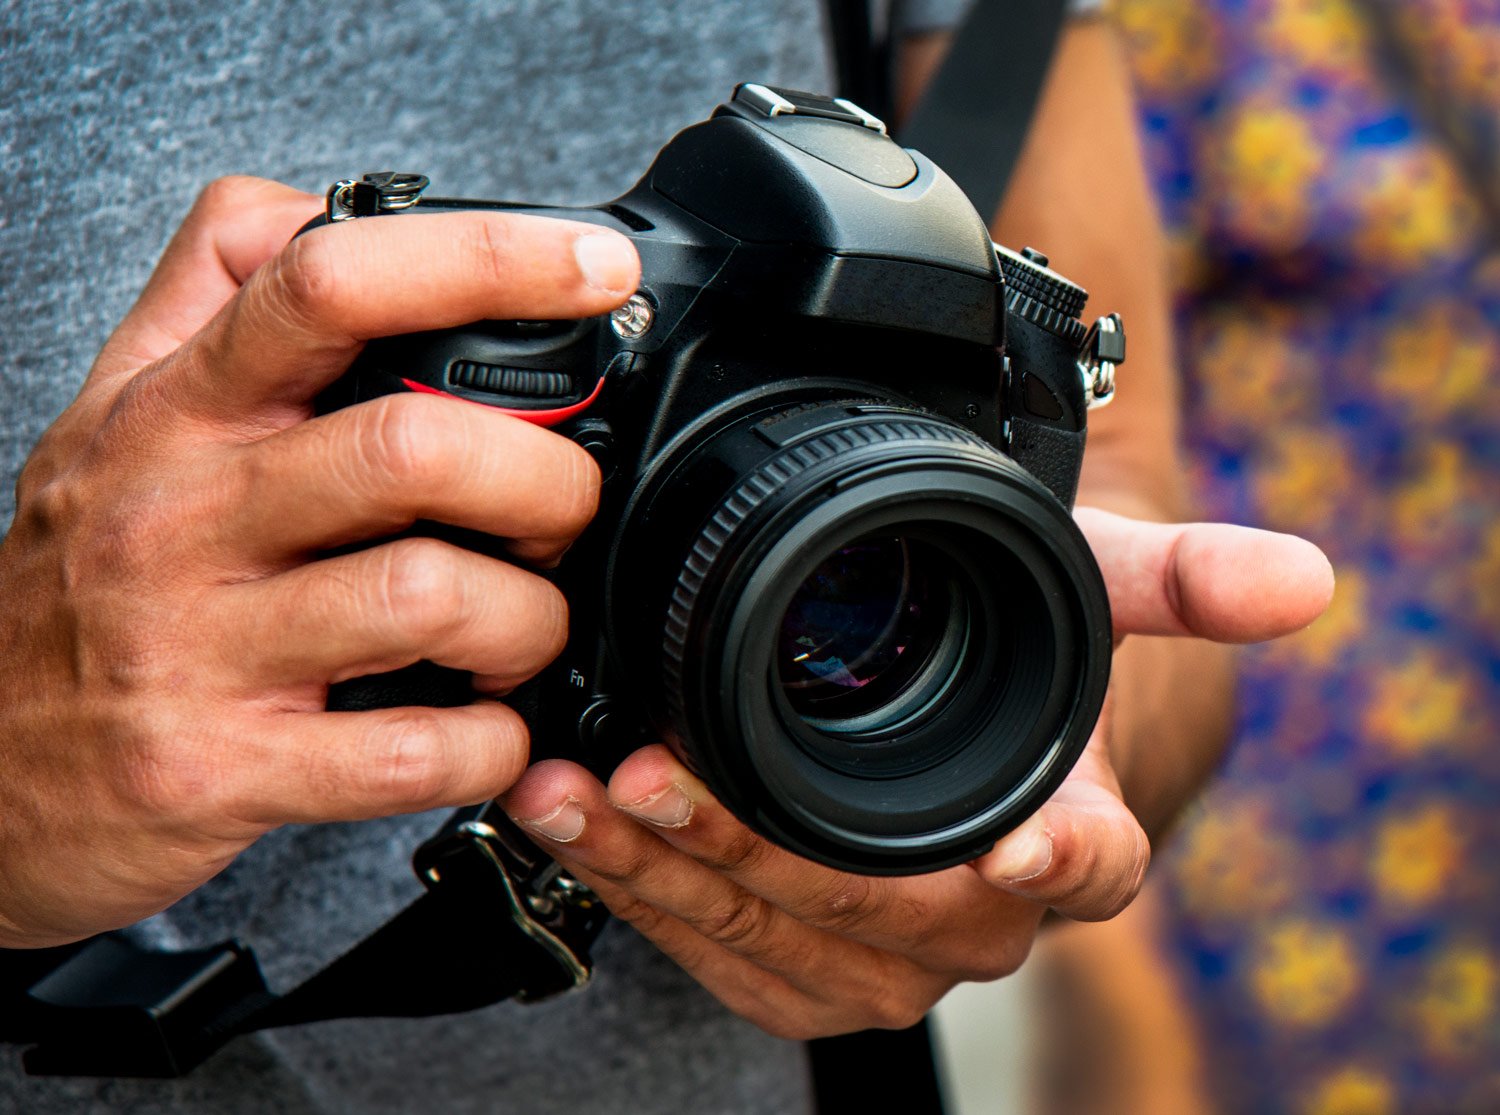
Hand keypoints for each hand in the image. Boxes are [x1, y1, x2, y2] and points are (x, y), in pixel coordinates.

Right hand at [0, 176, 640, 946]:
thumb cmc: (77, 586)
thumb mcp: (114, 416)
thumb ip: (209, 293)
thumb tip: (318, 206)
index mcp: (178, 411)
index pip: (329, 280)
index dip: (486, 259)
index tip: (592, 267)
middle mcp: (184, 515)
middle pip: (413, 446)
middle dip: (546, 479)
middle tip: (565, 509)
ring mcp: (198, 648)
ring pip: (429, 596)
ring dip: (529, 619)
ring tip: (524, 628)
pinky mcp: (221, 770)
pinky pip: (408, 754)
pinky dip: (490, 744)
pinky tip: (488, 729)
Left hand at [501, 509, 1332, 1037]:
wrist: (984, 705)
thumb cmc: (1040, 649)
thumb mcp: (1099, 595)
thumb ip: (1185, 582)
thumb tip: (1308, 579)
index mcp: (1071, 836)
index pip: (1091, 867)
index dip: (1060, 863)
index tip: (1017, 847)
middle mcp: (981, 916)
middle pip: (883, 921)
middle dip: (761, 853)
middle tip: (656, 775)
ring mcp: (886, 950)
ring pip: (783, 951)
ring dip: (670, 879)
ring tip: (578, 796)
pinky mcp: (804, 955)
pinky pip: (725, 956)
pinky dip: (644, 897)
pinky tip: (578, 826)